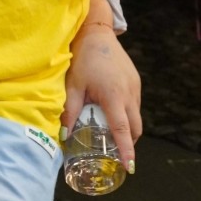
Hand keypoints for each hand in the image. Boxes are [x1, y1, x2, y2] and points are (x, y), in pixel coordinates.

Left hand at [63, 25, 141, 172]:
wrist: (97, 33)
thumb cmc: (83, 59)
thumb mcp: (73, 86)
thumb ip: (69, 111)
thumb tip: (63, 136)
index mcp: (114, 96)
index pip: (123, 130)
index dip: (126, 150)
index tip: (130, 167)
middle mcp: (129, 93)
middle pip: (135, 128)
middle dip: (129, 144)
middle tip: (117, 156)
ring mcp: (135, 87)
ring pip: (137, 117)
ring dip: (129, 129)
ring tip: (114, 137)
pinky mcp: (136, 81)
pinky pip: (135, 105)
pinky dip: (128, 115)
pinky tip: (115, 115)